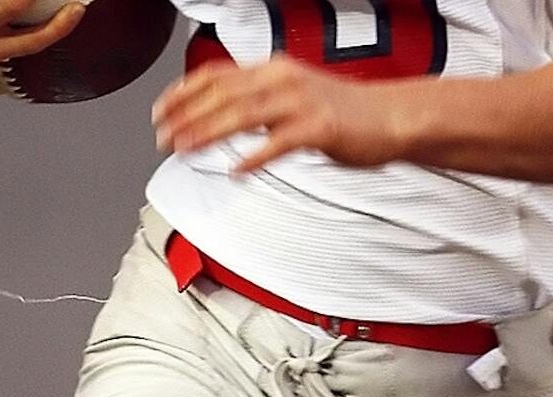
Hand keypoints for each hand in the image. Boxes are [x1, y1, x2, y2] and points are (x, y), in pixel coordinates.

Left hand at [153, 57, 418, 171]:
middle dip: (185, 116)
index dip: (182, 92)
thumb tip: (226, 117)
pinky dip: (254, 157)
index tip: (160, 112)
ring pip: (242, 115)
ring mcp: (300, 103)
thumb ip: (262, 104)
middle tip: (161, 138)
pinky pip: (278, 144)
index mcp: (273, 70)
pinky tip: (236, 171)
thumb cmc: (346, 114)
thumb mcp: (295, 98)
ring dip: (207, 133)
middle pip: (221, 94)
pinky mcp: (319, 128)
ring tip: (184, 149)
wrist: (393, 117)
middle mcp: (282, 79)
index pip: (216, 75)